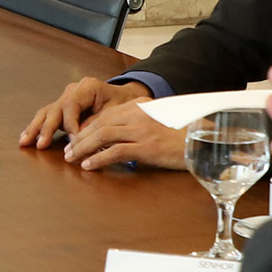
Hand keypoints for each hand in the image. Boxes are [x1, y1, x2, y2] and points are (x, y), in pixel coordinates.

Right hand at [19, 75, 141, 149]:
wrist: (124, 98)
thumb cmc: (121, 104)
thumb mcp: (115, 112)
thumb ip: (97, 124)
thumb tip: (81, 139)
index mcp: (87, 87)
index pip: (71, 106)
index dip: (71, 124)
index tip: (74, 140)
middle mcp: (72, 90)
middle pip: (55, 109)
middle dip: (46, 128)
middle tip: (41, 144)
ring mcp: (65, 98)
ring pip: (46, 112)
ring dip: (35, 128)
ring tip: (24, 142)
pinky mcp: (61, 109)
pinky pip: (46, 117)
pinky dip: (36, 127)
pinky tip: (26, 138)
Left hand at [64, 98, 185, 171]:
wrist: (203, 141)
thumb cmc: (181, 135)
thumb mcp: (156, 123)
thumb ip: (137, 126)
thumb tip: (116, 141)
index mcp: (139, 106)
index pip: (105, 115)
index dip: (86, 128)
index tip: (75, 140)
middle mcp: (138, 115)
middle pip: (99, 124)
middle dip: (80, 138)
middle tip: (68, 151)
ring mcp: (142, 130)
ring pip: (103, 135)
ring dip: (83, 148)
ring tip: (72, 158)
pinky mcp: (147, 147)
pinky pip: (116, 151)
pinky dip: (99, 158)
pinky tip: (88, 165)